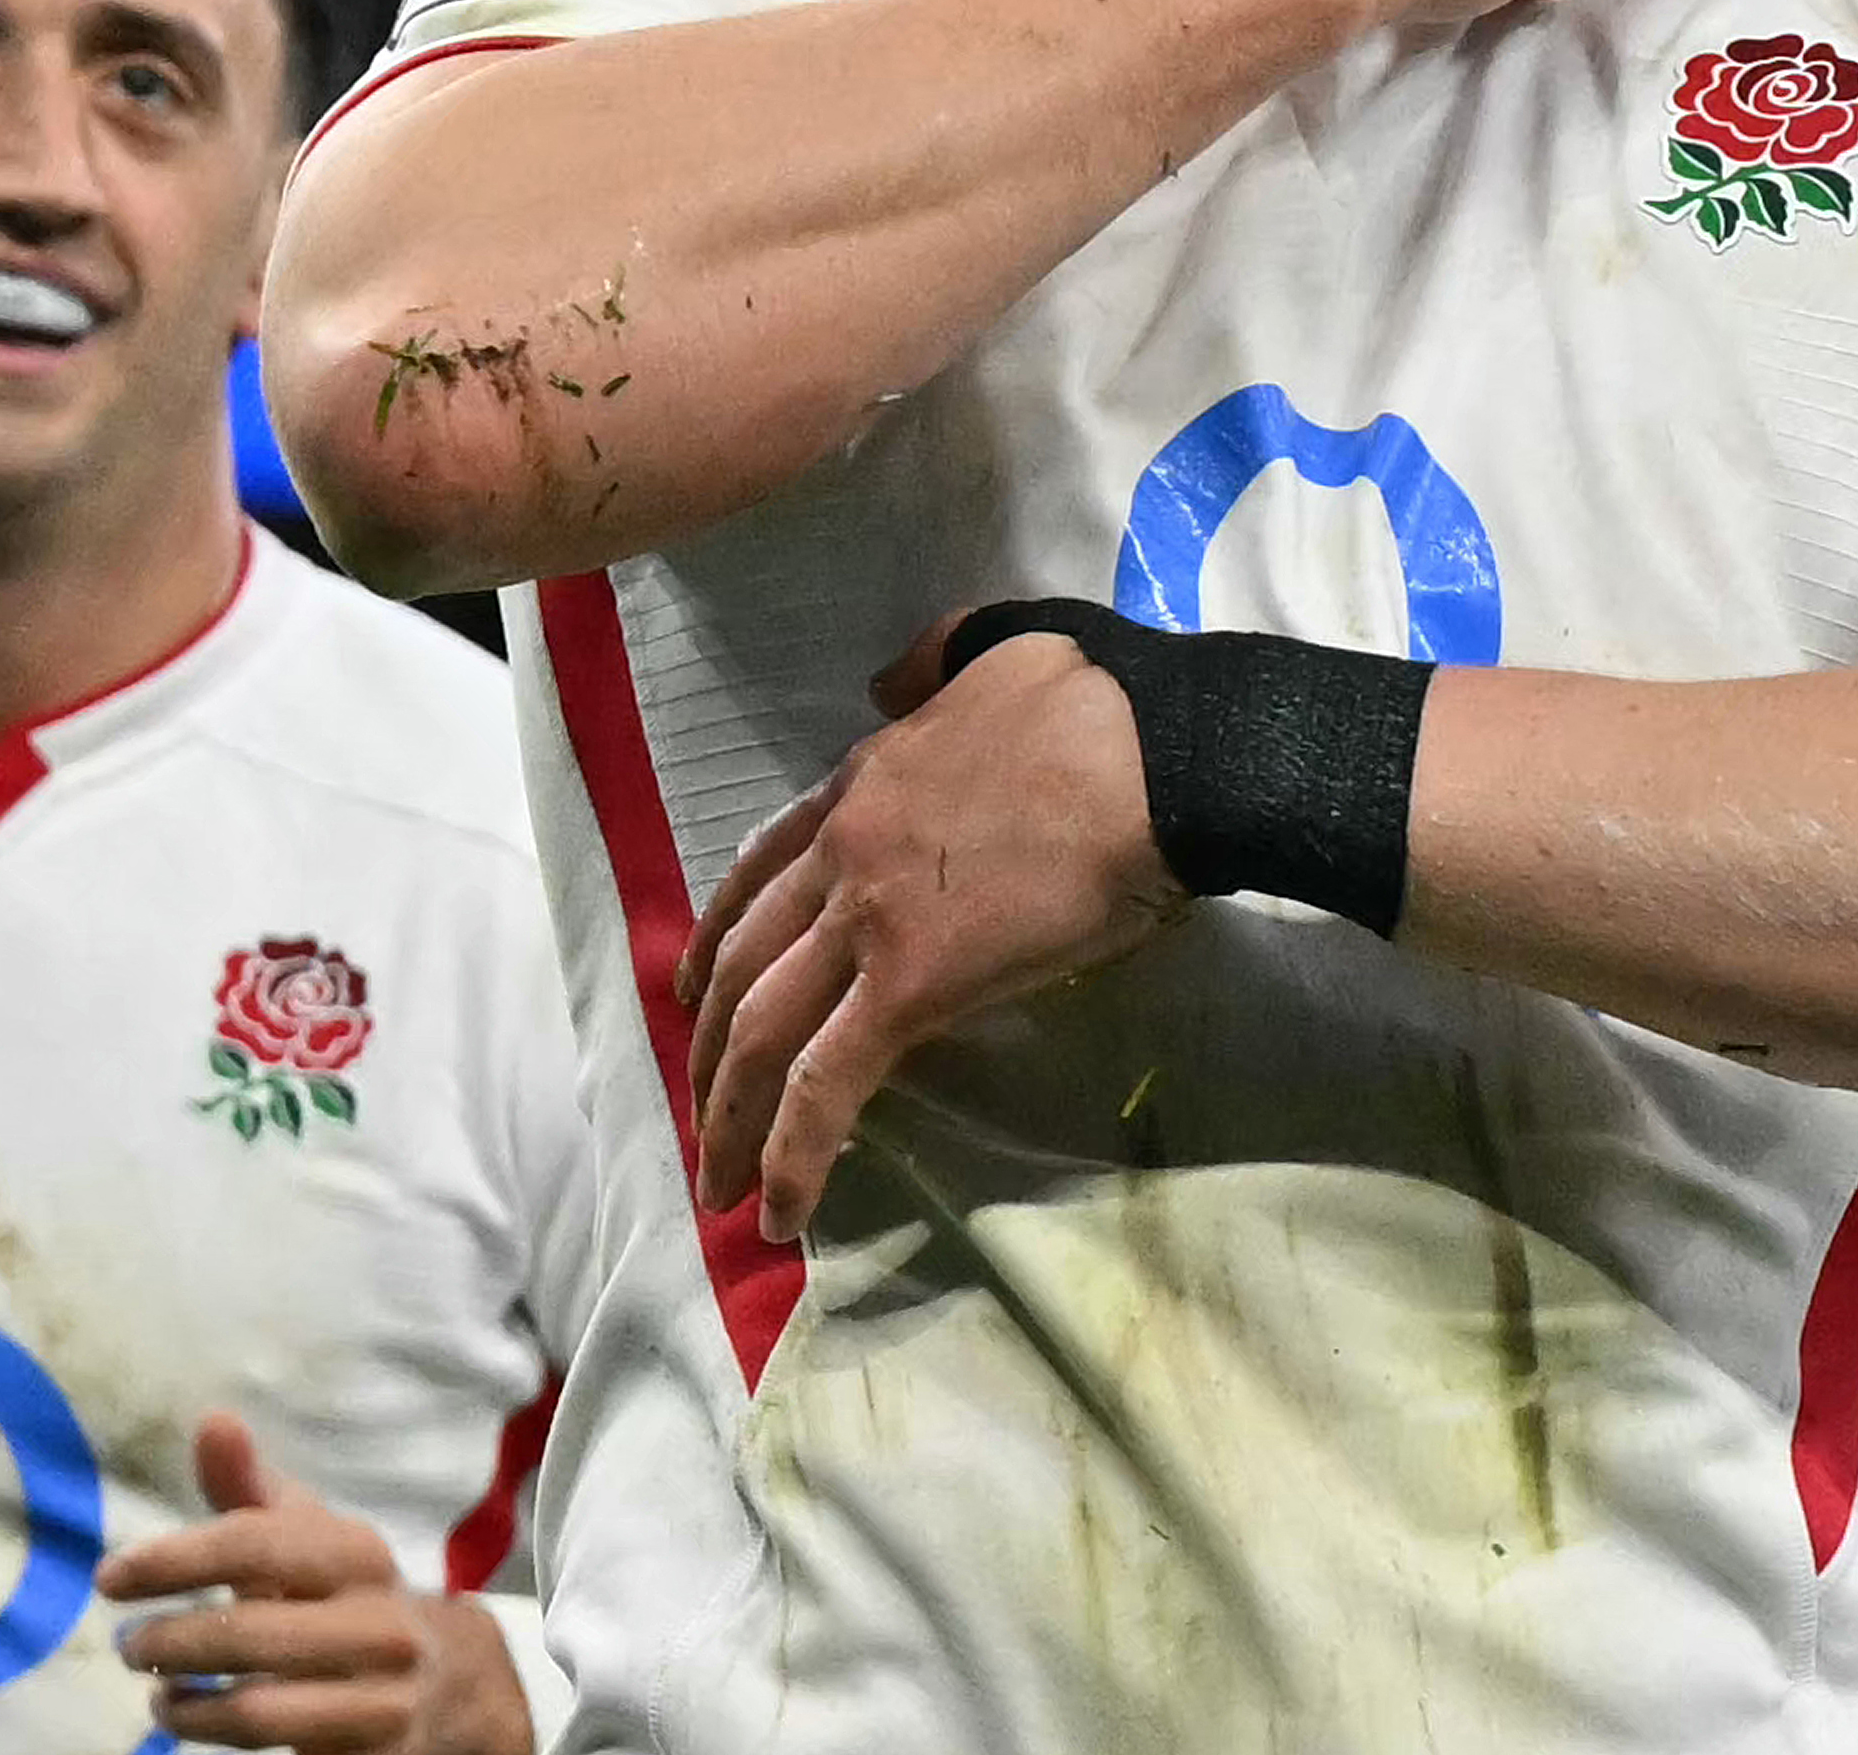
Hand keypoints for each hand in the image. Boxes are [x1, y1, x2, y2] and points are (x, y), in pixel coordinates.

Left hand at [99, 1413, 533, 1754]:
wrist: (454, 1682)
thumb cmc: (350, 1597)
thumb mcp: (312, 1538)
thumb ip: (251, 1488)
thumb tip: (211, 1419)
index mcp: (359, 1554)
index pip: (254, 1544)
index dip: (173, 1559)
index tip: (110, 1576)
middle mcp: (379, 1624)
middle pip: (250, 1635)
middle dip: (171, 1641)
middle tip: (128, 1645)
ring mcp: (382, 1698)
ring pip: (259, 1712)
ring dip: (188, 1707)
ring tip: (157, 1694)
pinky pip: (276, 1753)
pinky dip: (215, 1736)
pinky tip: (191, 1717)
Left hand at [672, 615, 1188, 1242]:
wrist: (1162, 755)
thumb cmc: (1109, 703)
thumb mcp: (1000, 646)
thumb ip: (933, 661)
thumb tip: (892, 680)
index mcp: (865, 779)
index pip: (762, 866)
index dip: (719, 932)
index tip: (695, 985)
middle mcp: (844, 852)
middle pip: (744, 960)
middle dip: (708, 1043)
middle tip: (698, 1104)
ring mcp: (869, 920)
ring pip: (760, 1031)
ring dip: (728, 1117)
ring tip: (719, 1185)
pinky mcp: (910, 988)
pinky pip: (825, 1085)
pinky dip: (791, 1155)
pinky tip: (781, 1210)